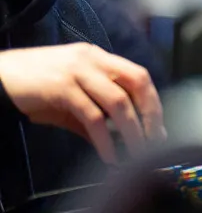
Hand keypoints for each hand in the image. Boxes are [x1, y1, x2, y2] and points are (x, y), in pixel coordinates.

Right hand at [0, 44, 165, 162]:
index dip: (153, 102)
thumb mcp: (68, 98)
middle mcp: (93, 59)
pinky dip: (105, 139)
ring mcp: (78, 71)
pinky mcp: (62, 88)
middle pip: (137, 83)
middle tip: (154, 141)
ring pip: (118, 101)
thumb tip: (117, 140)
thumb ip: (93, 114)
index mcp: (98, 57)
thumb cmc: (32, 86)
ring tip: (137, 153)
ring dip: (133, 131)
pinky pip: (92, 116)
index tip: (158, 127)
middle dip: (150, 114)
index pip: (138, 75)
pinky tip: (109, 155)